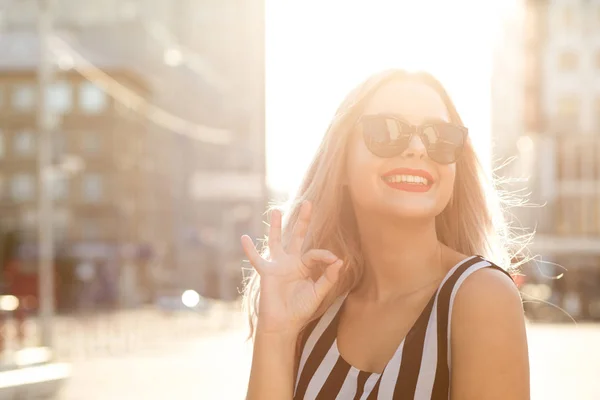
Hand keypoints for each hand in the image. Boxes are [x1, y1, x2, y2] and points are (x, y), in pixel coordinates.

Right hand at [241, 201, 343, 334]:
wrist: (283, 324)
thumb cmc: (300, 310)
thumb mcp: (318, 293)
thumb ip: (328, 278)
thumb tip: (340, 261)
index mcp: (305, 266)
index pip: (314, 253)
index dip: (325, 255)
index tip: (334, 260)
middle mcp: (291, 262)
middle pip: (297, 236)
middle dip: (302, 221)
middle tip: (308, 203)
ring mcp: (277, 265)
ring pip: (276, 241)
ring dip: (276, 227)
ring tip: (276, 211)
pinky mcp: (266, 272)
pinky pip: (256, 259)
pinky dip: (250, 250)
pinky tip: (244, 238)